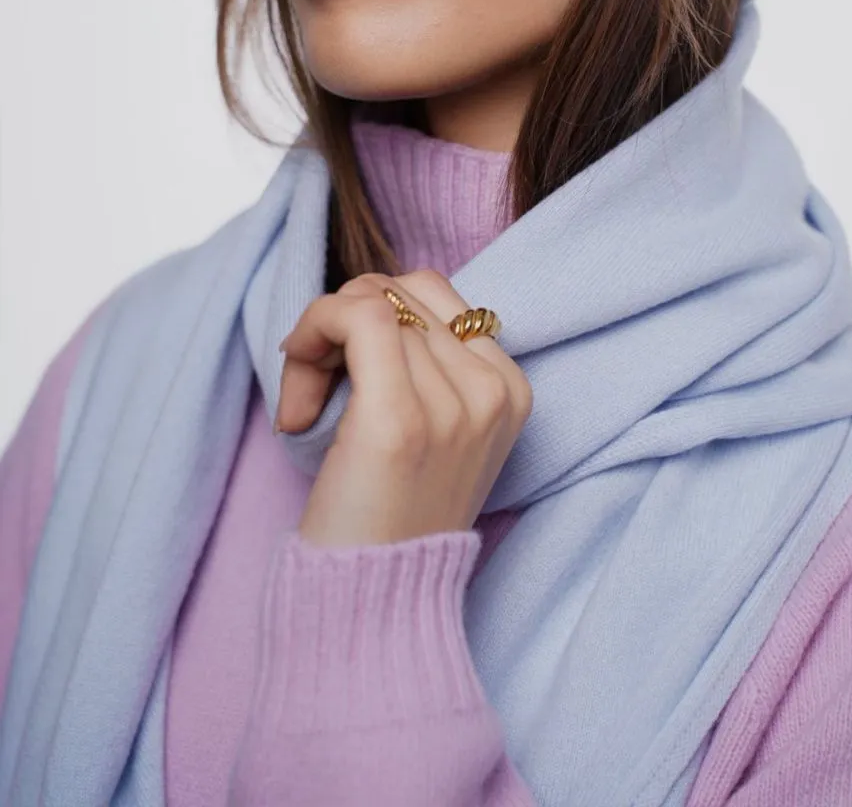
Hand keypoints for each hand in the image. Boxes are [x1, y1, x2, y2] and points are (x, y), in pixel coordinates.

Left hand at [276, 270, 533, 548]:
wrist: (374, 605)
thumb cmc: (389, 513)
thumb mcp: (436, 431)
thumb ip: (427, 362)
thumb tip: (370, 295)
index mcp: (510, 389)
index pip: (433, 292)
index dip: (374, 313)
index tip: (342, 372)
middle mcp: (492, 392)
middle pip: (398, 291)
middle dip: (340, 323)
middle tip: (313, 389)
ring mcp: (453, 405)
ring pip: (371, 299)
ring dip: (317, 338)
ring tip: (304, 404)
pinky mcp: (401, 418)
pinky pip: (357, 315)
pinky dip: (312, 330)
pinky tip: (297, 399)